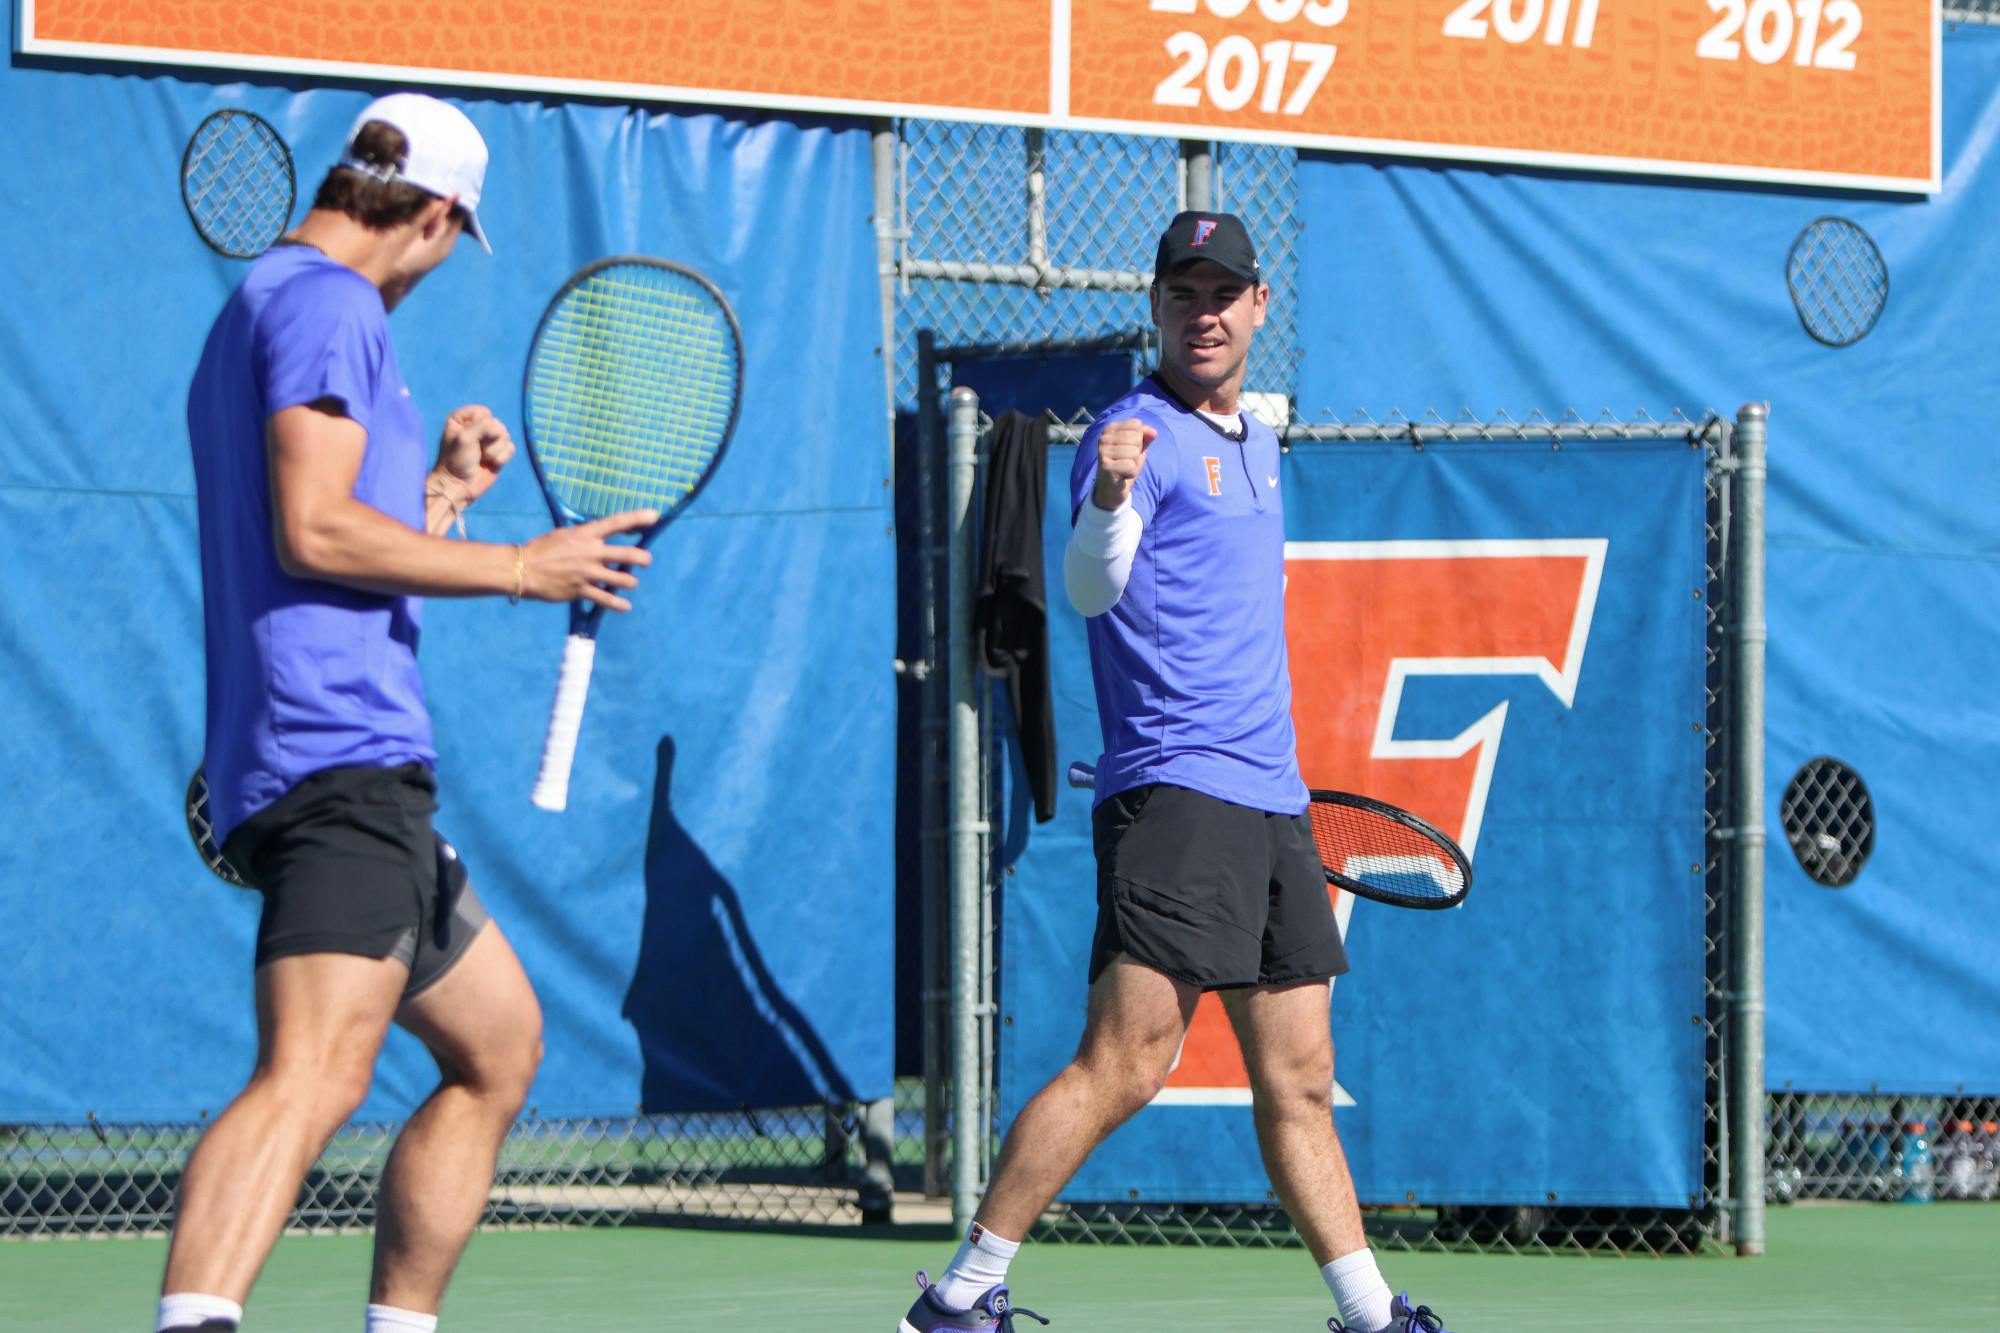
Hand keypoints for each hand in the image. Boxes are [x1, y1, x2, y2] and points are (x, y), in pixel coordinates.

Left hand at [433, 404, 514, 506]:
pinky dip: (502, 458)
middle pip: (497, 424)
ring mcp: (489, 440)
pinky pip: (511, 448)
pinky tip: (491, 464)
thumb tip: (501, 431)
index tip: (468, 438)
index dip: (480, 426)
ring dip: (494, 451)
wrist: (460, 486)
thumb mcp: (464, 438)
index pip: (483, 412)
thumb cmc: (456, 461)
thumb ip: (484, 426)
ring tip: (482, 458)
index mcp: (462, 419)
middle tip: (476, 451)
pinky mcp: (499, 452)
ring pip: (505, 436)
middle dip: (489, 440)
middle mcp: (476, 426)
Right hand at [518, 510, 658, 611]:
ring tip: (629, 581)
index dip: (637, 518)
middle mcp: (591, 553)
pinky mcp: (581, 590)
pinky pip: (607, 599)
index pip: (616, 523)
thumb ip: (585, 536)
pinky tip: (625, 605)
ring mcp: (587, 573)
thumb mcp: (565, 534)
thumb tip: (600, 535)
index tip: (654, 516)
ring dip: (630, 581)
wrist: (523, 568)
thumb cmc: (543, 548)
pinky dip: (619, 604)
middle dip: (642, 559)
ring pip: (623, 579)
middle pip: (628, 555)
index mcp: (586, 534)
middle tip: (646, 561)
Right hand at [1091, 419, 1156, 510]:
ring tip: (1124, 468)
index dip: (1139, 439)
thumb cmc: (1125, 465)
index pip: (1136, 424)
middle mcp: (1104, 438)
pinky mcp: (1105, 466)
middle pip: (1136, 438)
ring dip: (1134, 464)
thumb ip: (1145, 436)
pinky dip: (1131, 473)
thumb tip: (1153, 432)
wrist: (1112, 489)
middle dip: (1137, 452)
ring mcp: (1103, 452)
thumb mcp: (1138, 448)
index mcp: (1110, 429)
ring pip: (1134, 452)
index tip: (1128, 449)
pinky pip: (1131, 466)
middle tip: (1126, 461)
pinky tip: (1122, 475)